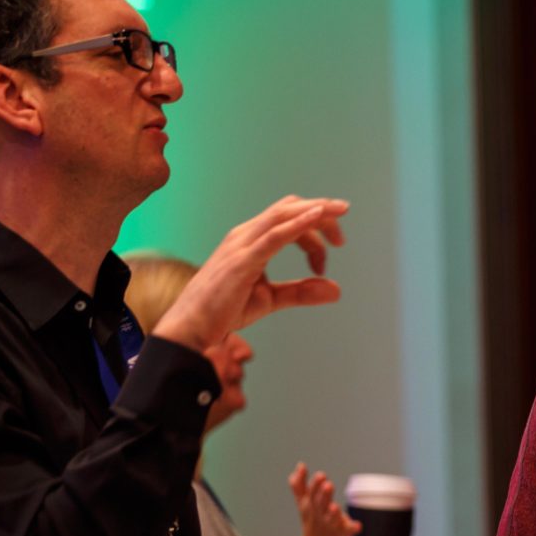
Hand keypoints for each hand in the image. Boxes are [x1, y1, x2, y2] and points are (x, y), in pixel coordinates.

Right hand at [153, 196, 348, 352]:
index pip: (288, 219)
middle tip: (344, 226)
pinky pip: (274, 235)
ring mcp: (242, 245)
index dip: (315, 228)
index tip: (333, 250)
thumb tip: (336, 290)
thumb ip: (302, 292)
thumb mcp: (270, 299)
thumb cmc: (224, 310)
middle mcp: (245, 235)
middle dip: (320, 212)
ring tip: (341, 210)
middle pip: (288, 208)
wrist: (192, 326)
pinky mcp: (243, 261)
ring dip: (315, 210)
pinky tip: (318, 217)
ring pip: (283, 215)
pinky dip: (298, 224)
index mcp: (250, 240)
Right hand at [289, 463, 360, 535]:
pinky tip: (358, 525)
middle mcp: (321, 515)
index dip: (315, 485)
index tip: (321, 475)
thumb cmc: (312, 522)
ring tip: (334, 506)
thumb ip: (300, 485)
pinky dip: (352, 528)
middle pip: (321, 504)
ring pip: (332, 518)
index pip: (312, 494)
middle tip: (328, 484)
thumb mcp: (303, 504)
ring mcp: (332, 524)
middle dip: (324, 495)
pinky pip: (348, 530)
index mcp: (311, 506)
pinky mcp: (343, 533)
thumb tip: (300, 465)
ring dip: (333, 512)